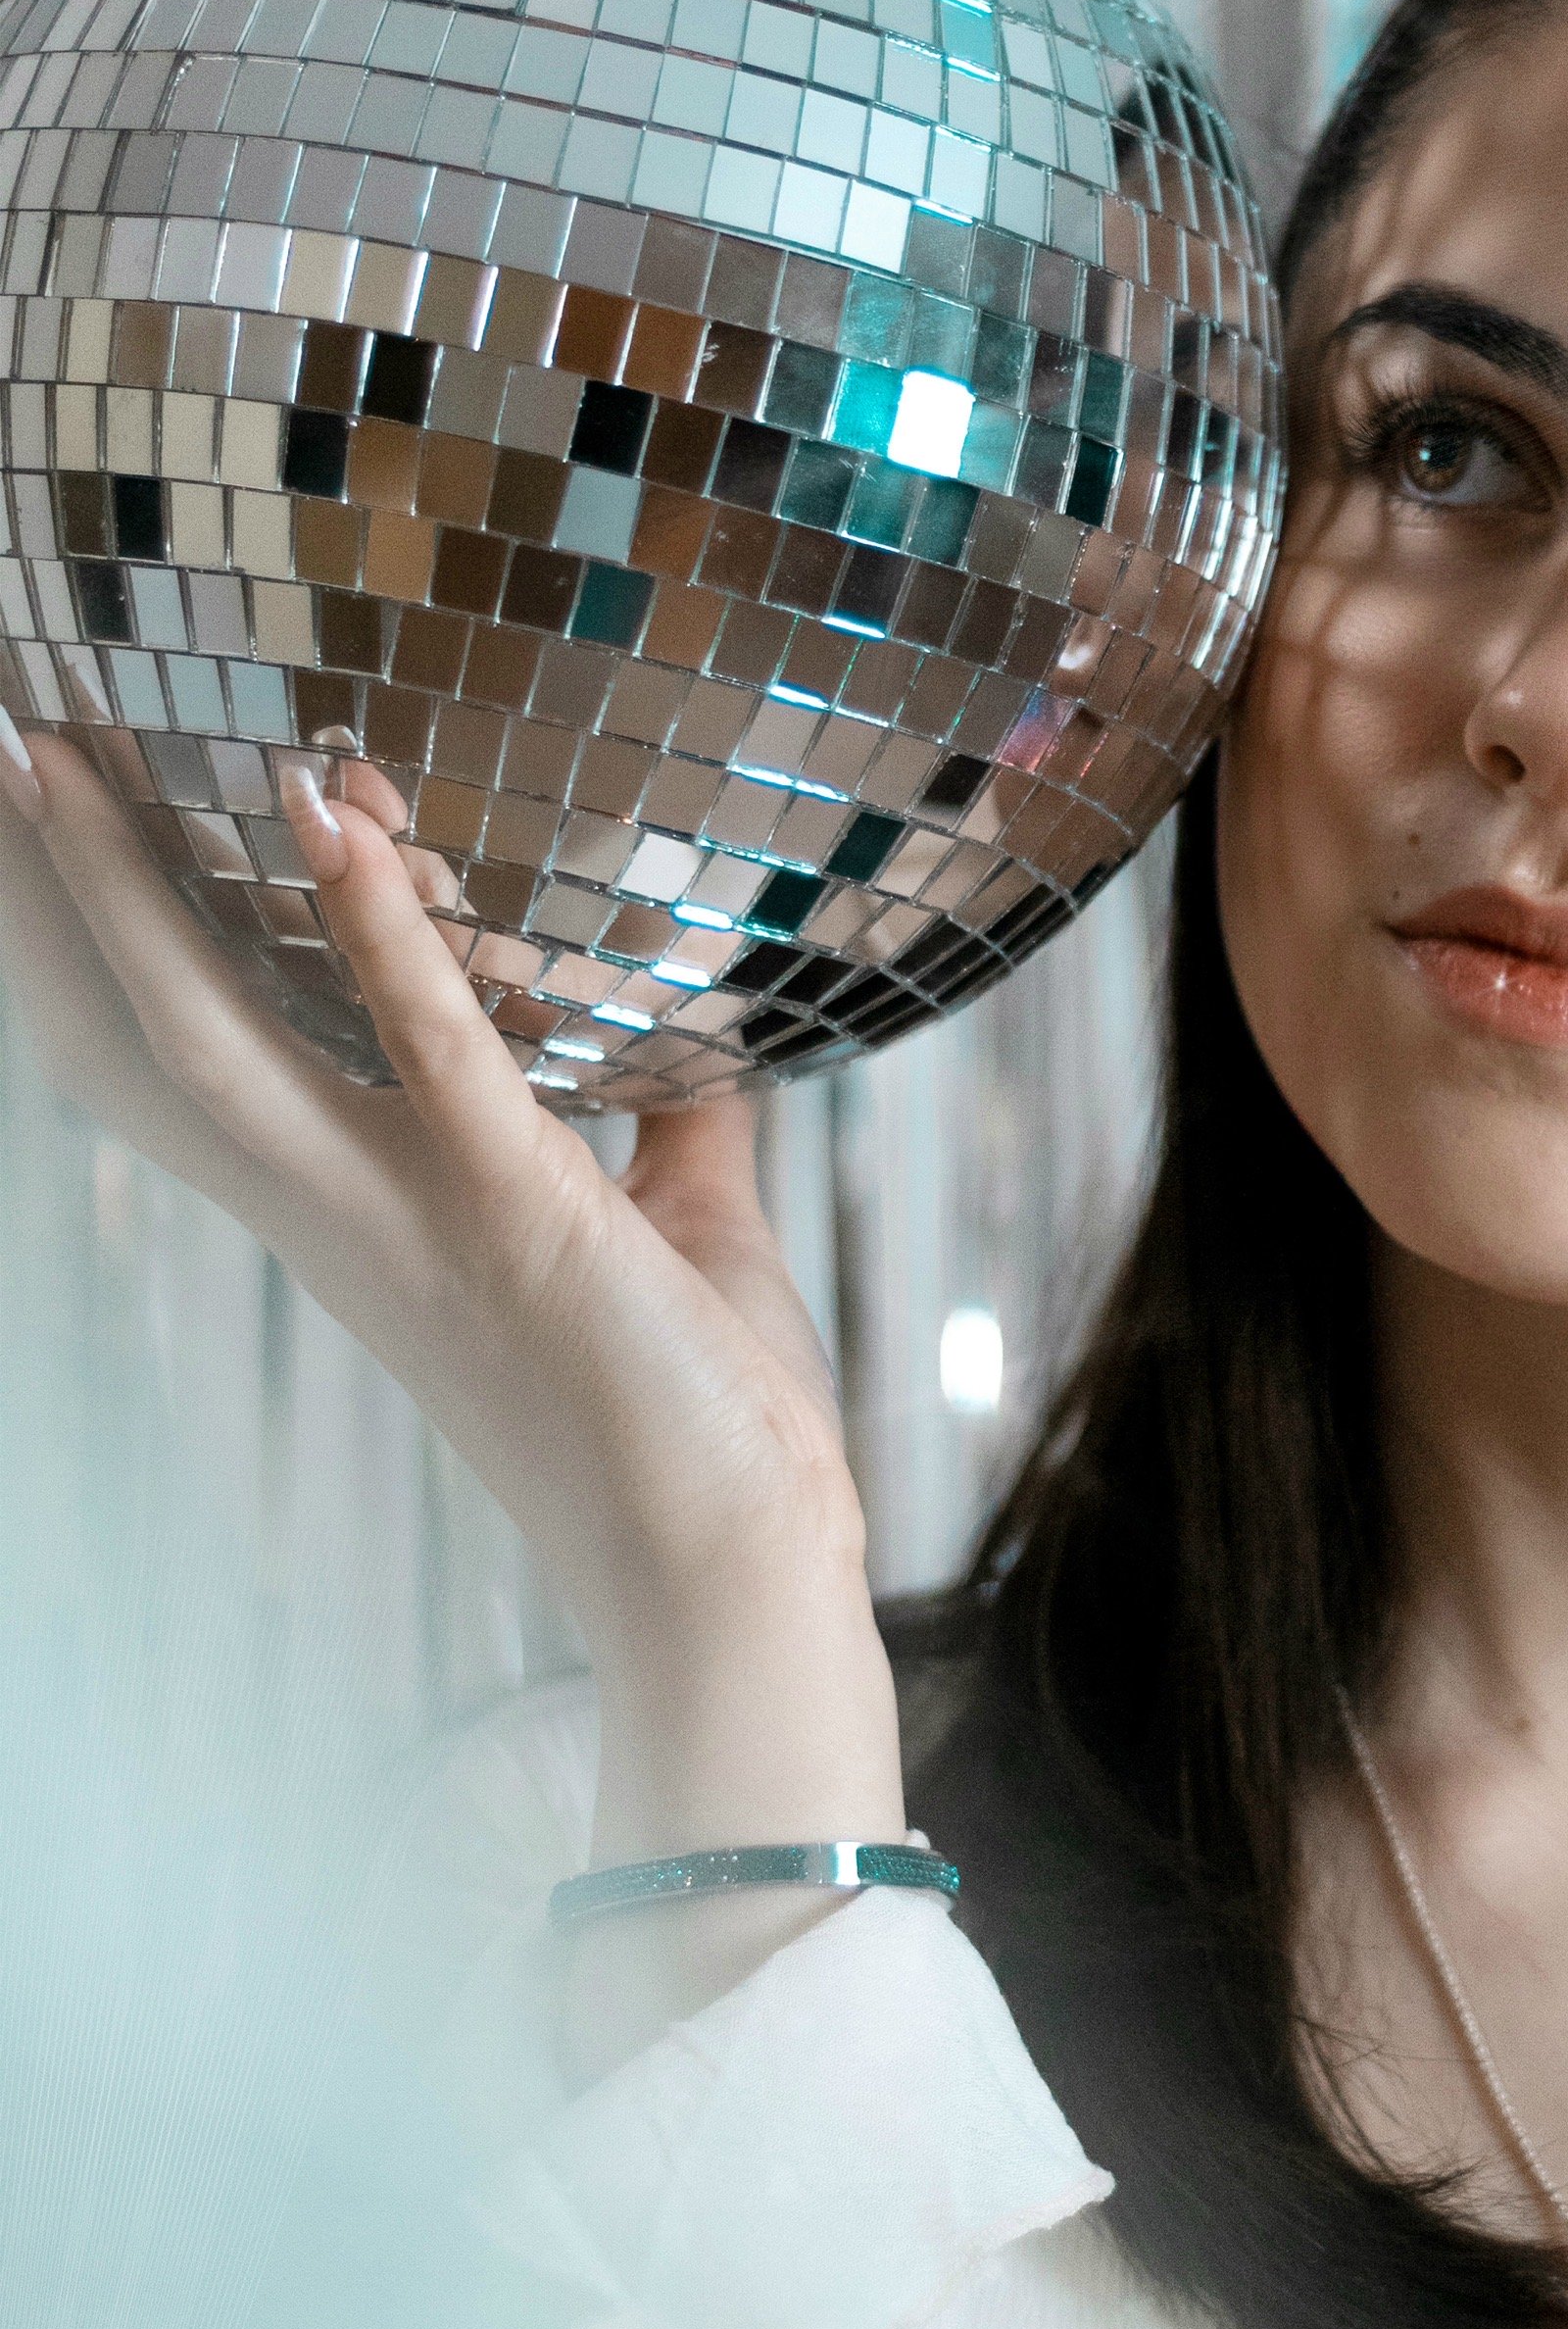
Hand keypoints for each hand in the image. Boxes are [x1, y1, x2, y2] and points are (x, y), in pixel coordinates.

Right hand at [0, 713, 905, 1918]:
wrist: (738, 1577)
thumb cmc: (706, 1426)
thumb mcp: (678, 1236)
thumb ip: (666, 1131)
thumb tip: (695, 1050)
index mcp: (362, 1218)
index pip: (189, 1069)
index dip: (113, 948)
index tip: (73, 813)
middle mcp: (343, 1217)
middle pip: (138, 1042)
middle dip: (55, 902)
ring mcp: (412, 1215)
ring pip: (215, 1038)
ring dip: (132, 890)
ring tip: (51, 751)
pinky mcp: (517, 1210)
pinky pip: (429, 1047)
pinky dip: (380, 926)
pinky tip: (333, 815)